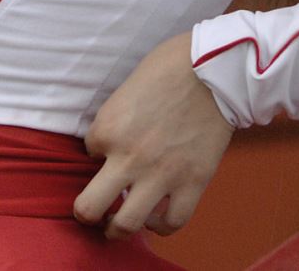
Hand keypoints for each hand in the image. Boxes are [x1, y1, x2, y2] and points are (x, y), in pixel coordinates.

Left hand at [75, 34, 233, 240]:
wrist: (212, 70)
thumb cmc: (167, 69)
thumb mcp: (124, 91)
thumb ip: (113, 122)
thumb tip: (109, 146)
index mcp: (107, 128)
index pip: (88, 153)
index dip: (99, 150)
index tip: (111, 146)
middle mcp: (128, 157)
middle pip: (90, 206)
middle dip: (85, 213)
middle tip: (90, 213)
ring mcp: (161, 174)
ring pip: (128, 224)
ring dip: (118, 230)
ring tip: (118, 226)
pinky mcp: (193, 182)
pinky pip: (173, 221)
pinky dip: (161, 225)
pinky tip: (156, 218)